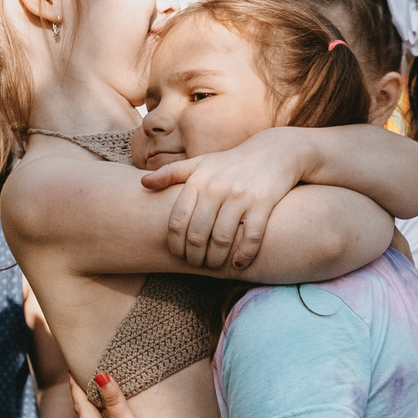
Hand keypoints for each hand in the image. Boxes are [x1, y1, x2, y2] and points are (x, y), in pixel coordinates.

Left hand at [138, 126, 304, 269]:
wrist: (275, 151)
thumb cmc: (231, 163)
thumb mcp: (200, 164)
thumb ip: (171, 173)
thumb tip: (142, 183)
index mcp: (198, 181)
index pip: (177, 221)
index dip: (175, 245)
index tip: (179, 256)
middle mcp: (216, 187)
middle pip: (197, 235)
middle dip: (195, 257)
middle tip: (198, 265)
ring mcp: (240, 195)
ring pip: (222, 239)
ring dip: (217, 260)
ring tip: (216, 266)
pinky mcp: (263, 202)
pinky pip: (251, 236)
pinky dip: (244, 254)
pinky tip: (240, 263)